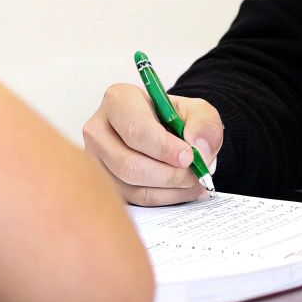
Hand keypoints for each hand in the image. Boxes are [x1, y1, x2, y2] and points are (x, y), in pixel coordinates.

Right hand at [82, 82, 222, 205]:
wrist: (165, 133)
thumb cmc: (173, 118)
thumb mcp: (197, 110)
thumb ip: (204, 123)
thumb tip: (198, 147)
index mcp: (118, 101)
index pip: (135, 129)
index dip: (164, 147)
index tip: (188, 156)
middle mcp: (98, 130)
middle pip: (129, 164)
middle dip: (170, 174)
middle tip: (195, 173)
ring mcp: (97, 160)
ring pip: (131, 187)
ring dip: (170, 189)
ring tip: (194, 181)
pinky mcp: (104, 184)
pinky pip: (135, 201)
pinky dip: (165, 198)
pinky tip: (182, 189)